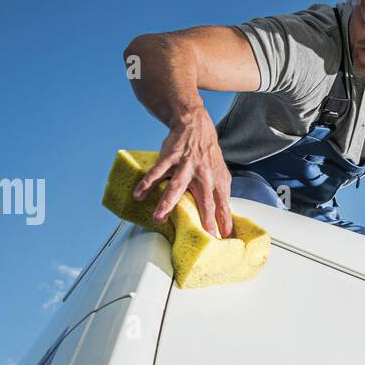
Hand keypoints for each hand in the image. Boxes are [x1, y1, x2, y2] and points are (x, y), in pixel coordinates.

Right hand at [133, 109, 232, 237]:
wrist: (196, 126)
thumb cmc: (208, 156)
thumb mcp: (221, 174)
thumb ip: (221, 196)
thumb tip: (225, 221)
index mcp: (217, 181)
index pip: (223, 206)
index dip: (224, 222)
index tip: (222, 238)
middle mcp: (204, 175)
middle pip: (204, 200)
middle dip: (205, 218)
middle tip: (204, 235)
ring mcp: (187, 166)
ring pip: (177, 186)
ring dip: (167, 202)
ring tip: (158, 218)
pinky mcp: (171, 157)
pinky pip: (157, 171)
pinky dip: (147, 183)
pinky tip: (139, 195)